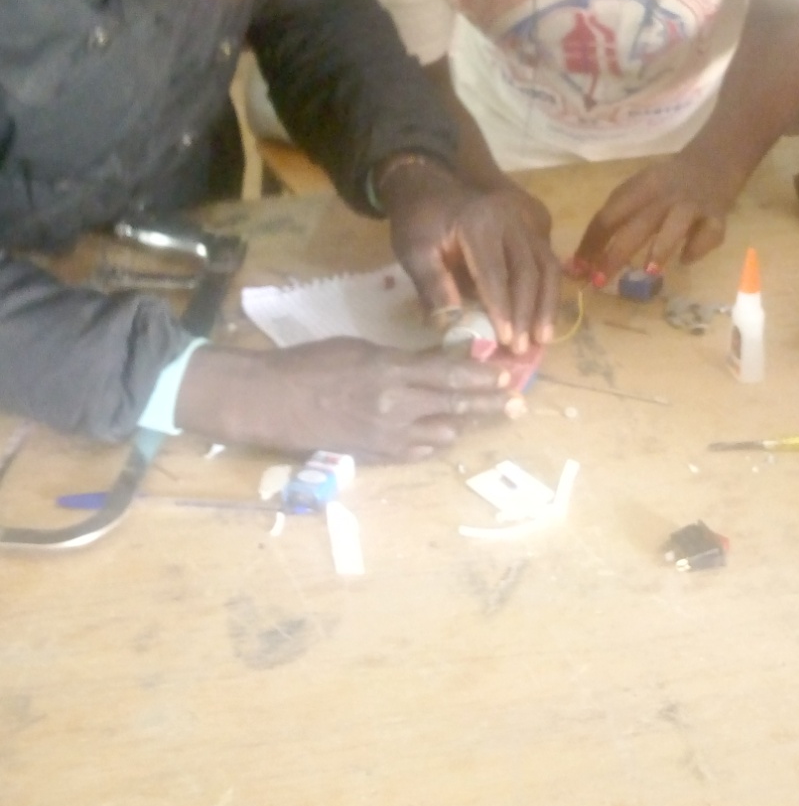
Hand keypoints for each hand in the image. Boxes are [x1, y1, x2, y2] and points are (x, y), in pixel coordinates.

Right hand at [177, 337, 511, 461]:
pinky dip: (436, 440)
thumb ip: (404, 358)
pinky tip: (447, 434)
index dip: (482, 376)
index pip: (449, 374)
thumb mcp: (361, 349)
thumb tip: (442, 358)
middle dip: (490, 404)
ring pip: (443, 433)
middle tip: (519, 403)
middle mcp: (395, 408)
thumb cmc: (311, 364)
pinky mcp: (376, 456)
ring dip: (466, 423)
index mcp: (389, 372)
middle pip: (455, 407)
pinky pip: (419, 451)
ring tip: (487, 415)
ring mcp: (386, 437)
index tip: (508, 373)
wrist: (271, 402)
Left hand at [381, 160, 559, 351]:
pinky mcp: (532, 231)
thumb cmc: (419, 223)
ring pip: (547, 266)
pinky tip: (544, 318)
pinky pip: (549, 262)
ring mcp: (525, 224)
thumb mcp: (414, 251)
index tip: (505, 340)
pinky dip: (550, 292)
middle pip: (528, 270)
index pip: (494, 272)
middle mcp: (510, 220)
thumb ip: (433, 286)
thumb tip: (453, 326)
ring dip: (547, 305)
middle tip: (522, 348)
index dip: (501, 308)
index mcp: (479, 223)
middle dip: (527, 312)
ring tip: (542, 338)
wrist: (428, 188)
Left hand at [573, 150, 732, 280]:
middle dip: (615, 254)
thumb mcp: (637, 192)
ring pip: (675, 226)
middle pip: (636, 225)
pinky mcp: (717, 216)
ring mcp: (691, 205)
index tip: (577, 270)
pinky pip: (709, 233)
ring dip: (661, 247)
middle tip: (600, 281)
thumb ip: (614, 220)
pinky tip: (686, 259)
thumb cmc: (664, 185)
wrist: (712, 162)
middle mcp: (663, 196)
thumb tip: (581, 262)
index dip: (591, 244)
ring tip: (649, 273)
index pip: (608, 216)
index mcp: (638, 189)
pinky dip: (697, 248)